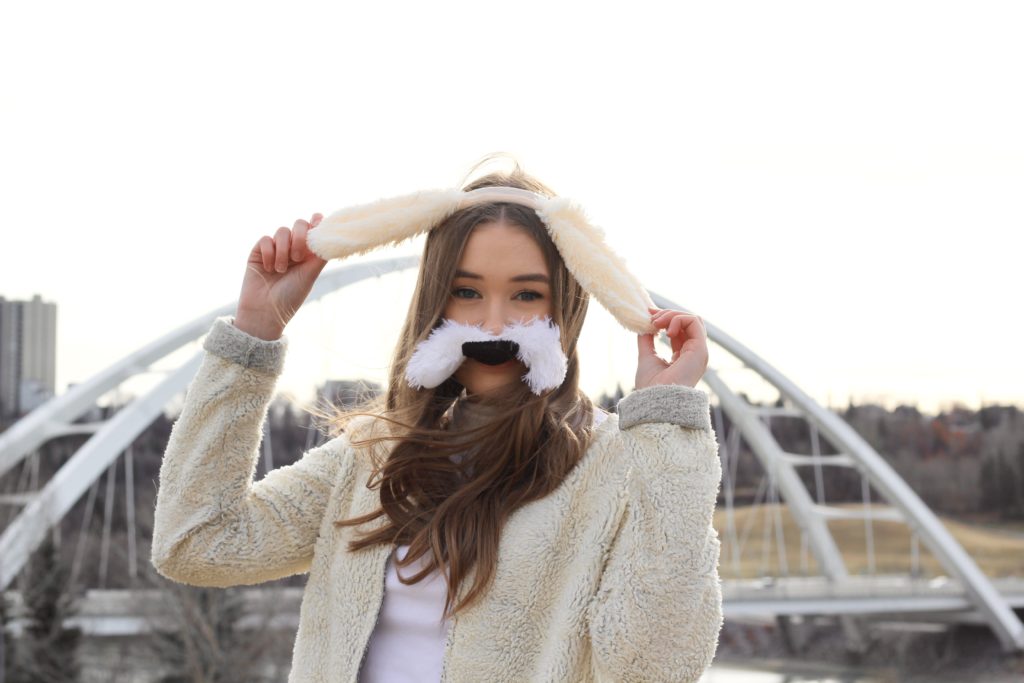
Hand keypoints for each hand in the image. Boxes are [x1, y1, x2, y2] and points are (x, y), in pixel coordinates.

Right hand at [234, 213, 326, 339]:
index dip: (318, 222)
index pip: (315, 230)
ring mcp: (276, 249)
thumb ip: (320, 255)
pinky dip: (269, 253)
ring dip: (283, 250)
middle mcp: (293, 249)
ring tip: (280, 270)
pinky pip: (265, 239)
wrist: (265, 311)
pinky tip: (269, 268)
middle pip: (299, 224)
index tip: (318, 221)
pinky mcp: (259, 252)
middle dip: (299, 236)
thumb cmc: (291, 296)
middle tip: (298, 257)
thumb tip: (331, 236)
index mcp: (309, 254)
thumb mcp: (310, 275)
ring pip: (282, 231)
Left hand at [635, 307, 708, 388]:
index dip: (666, 318)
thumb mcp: (647, 357)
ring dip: (672, 315)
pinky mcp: (700, 349)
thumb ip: (647, 340)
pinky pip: (694, 321)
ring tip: (656, 323)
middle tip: (651, 318)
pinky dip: (678, 319)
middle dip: (668, 314)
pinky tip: (665, 330)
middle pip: (688, 322)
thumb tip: (644, 325)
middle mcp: (694, 353)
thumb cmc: (651, 386)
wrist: (656, 401)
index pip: (680, 329)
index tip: (649, 314)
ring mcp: (699, 351)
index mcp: (683, 356)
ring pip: (693, 319)